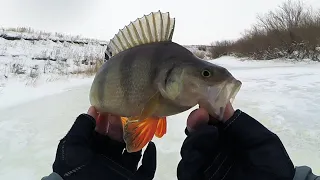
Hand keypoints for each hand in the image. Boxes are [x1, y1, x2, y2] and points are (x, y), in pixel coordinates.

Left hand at [51, 106, 156, 179]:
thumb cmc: (76, 171)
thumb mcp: (71, 147)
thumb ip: (81, 127)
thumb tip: (92, 110)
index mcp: (90, 153)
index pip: (99, 132)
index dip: (103, 120)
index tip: (108, 106)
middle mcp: (106, 160)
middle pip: (116, 139)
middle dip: (119, 124)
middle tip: (124, 110)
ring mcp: (119, 169)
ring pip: (131, 151)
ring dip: (136, 138)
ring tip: (140, 124)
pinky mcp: (132, 179)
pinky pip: (146, 169)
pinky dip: (150, 158)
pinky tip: (151, 146)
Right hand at [178, 103, 294, 179]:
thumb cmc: (271, 166)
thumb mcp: (262, 140)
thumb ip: (241, 124)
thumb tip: (223, 104)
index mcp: (227, 138)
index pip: (210, 122)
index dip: (206, 112)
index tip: (206, 106)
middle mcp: (214, 150)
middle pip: (196, 134)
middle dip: (196, 123)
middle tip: (200, 116)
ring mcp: (205, 165)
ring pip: (189, 149)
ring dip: (194, 138)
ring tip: (207, 133)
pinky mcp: (199, 178)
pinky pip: (186, 169)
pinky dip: (189, 159)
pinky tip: (199, 153)